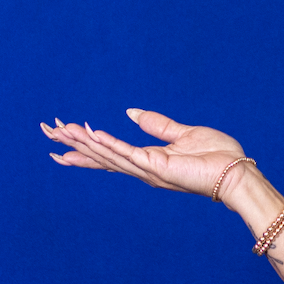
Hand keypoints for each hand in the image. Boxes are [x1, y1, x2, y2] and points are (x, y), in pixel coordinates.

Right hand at [41, 109, 248, 200]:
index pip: (109, 153)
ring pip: (108, 155)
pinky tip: (91, 134)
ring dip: (84, 142)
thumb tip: (130, 111)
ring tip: (61, 130)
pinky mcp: (158, 167)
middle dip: (74, 144)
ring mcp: (148, 170)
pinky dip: (108, 144)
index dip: (85, 145)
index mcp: (148, 160)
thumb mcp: (182, 133)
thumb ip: (156, 124)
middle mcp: (143, 168)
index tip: (62, 136)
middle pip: (101, 155)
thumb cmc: (216, 156)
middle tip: (47, 132)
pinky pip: (128, 154)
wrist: (236, 171)